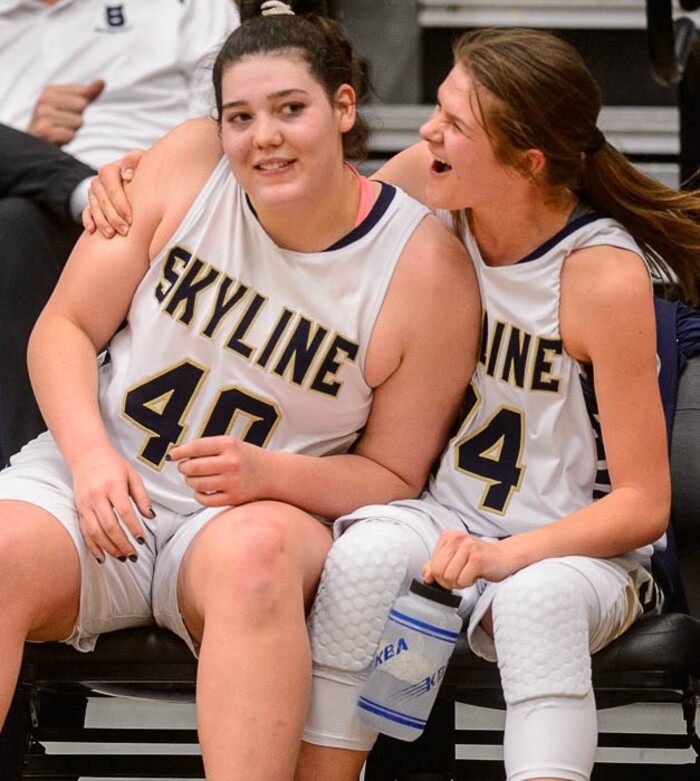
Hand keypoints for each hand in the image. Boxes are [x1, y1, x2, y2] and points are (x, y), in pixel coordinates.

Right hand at [28, 79, 104, 145]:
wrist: (37, 144)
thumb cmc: (57, 123)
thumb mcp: (70, 105)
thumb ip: (87, 94)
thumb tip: (102, 81)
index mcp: (50, 90)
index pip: (83, 92)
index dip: (81, 105)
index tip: (68, 111)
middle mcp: (44, 100)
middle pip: (81, 105)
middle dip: (77, 117)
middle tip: (63, 123)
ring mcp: (43, 115)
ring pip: (78, 121)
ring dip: (72, 129)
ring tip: (59, 130)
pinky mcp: (45, 131)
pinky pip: (71, 134)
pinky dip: (67, 138)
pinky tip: (56, 138)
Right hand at [71, 444, 152, 562]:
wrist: (88, 457)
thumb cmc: (114, 466)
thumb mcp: (133, 476)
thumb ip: (142, 497)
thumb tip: (151, 517)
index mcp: (112, 486)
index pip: (124, 512)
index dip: (134, 528)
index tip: (142, 540)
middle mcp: (96, 496)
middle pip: (109, 525)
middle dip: (122, 543)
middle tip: (134, 555)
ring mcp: (85, 505)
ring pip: (95, 532)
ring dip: (109, 548)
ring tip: (122, 557)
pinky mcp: (79, 510)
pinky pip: (84, 532)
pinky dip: (93, 547)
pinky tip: (103, 557)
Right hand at [83, 148, 144, 236]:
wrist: (138, 177)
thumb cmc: (142, 169)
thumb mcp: (141, 160)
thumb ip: (133, 161)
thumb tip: (127, 176)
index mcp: (109, 170)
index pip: (111, 188)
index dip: (120, 204)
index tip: (131, 219)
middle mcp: (99, 181)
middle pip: (103, 201)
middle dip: (113, 217)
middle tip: (125, 231)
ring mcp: (94, 193)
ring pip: (94, 208)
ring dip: (102, 222)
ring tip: (111, 235)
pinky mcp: (92, 203)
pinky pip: (86, 212)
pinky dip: (88, 220)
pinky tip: (92, 231)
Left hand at [168, 436, 267, 506]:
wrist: (271, 473)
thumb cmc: (246, 457)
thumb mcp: (231, 444)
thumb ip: (207, 448)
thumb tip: (178, 456)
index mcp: (229, 445)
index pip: (196, 447)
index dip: (179, 452)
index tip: (172, 455)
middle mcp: (231, 463)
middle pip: (193, 467)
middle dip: (184, 468)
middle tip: (185, 468)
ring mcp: (232, 482)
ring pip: (196, 484)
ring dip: (190, 481)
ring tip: (195, 478)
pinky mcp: (233, 498)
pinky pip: (205, 500)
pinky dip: (198, 496)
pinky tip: (202, 490)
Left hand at [422, 530, 516, 587]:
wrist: (504, 556)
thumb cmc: (478, 558)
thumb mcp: (454, 558)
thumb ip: (437, 566)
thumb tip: (427, 576)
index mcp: (448, 535)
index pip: (433, 565)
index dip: (441, 576)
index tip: (452, 573)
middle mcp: (457, 538)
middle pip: (439, 572)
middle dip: (448, 582)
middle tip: (460, 578)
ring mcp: (468, 547)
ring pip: (450, 577)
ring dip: (459, 583)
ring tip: (468, 575)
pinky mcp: (478, 559)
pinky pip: (463, 580)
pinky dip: (468, 583)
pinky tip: (475, 575)